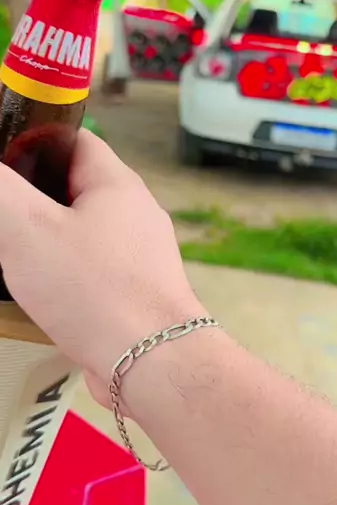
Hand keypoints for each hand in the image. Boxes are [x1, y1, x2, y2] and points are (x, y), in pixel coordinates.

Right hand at [0, 129, 202, 386]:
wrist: (153, 365)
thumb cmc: (97, 293)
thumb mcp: (29, 229)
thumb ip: (0, 189)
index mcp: (117, 184)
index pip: (72, 139)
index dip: (32, 142)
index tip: (2, 160)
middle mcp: (135, 214)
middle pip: (74, 189)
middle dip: (32, 199)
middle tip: (2, 215)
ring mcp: (139, 256)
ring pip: (81, 234)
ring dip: (45, 242)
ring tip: (11, 256)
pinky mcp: (134, 293)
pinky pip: (90, 272)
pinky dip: (62, 276)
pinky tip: (38, 294)